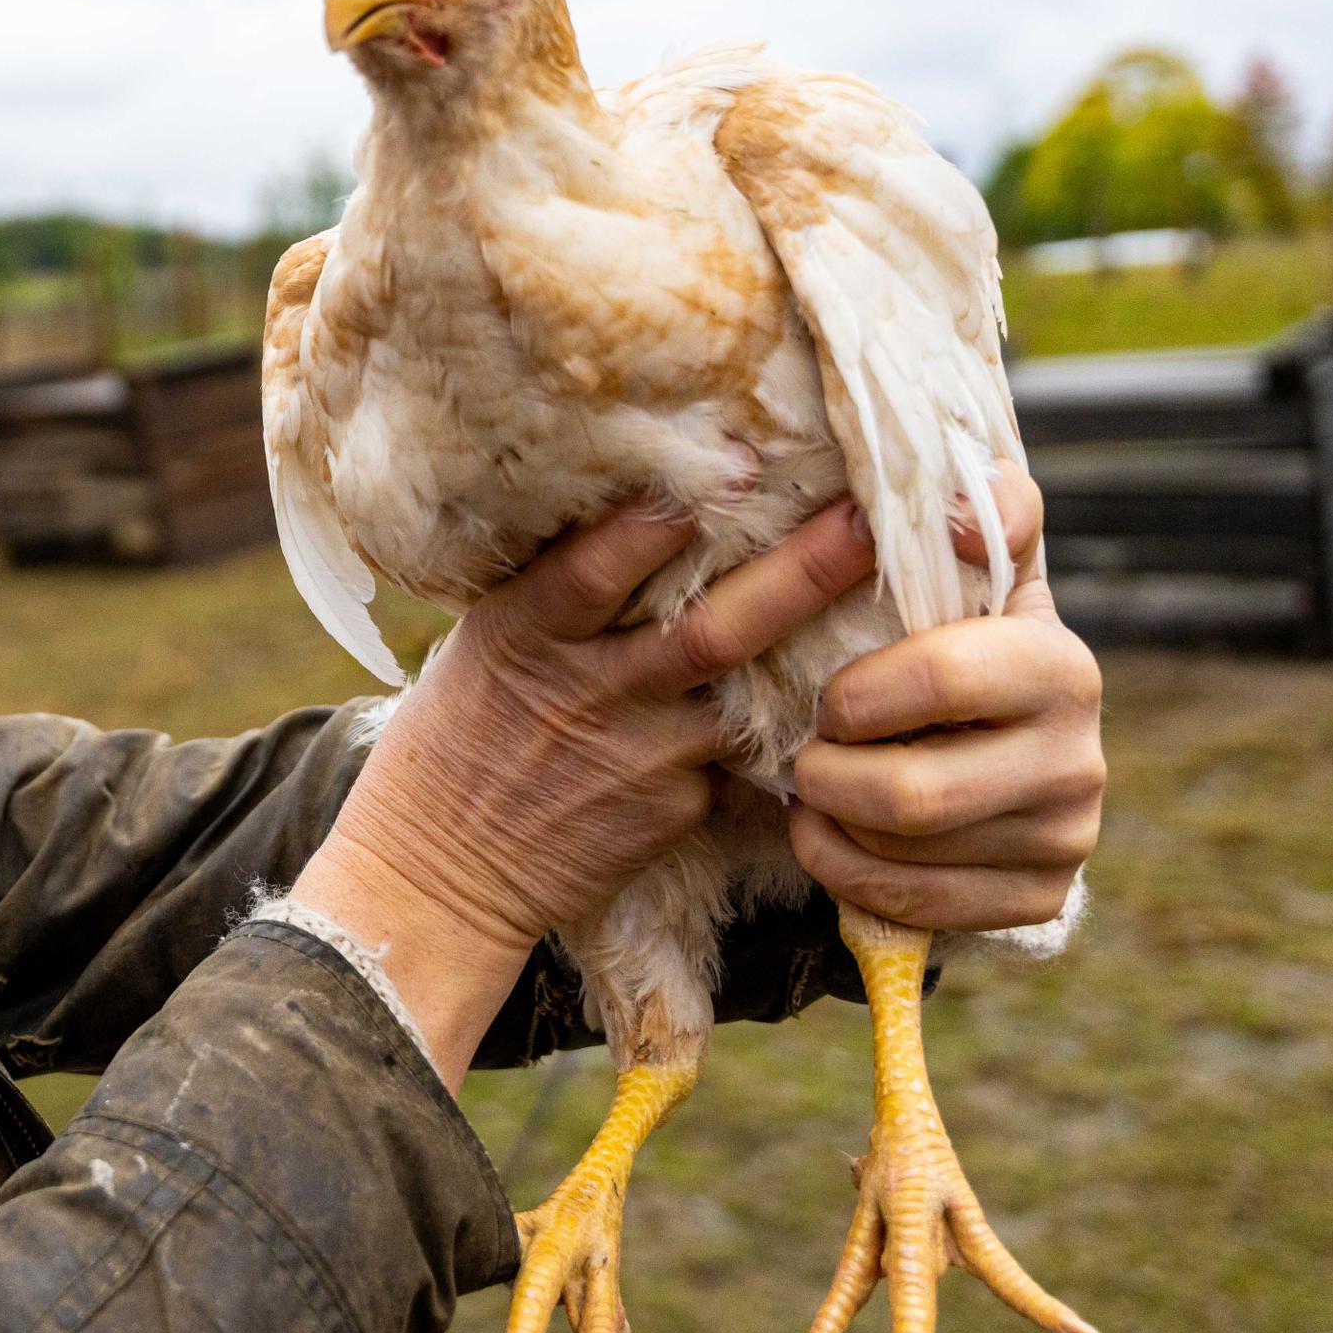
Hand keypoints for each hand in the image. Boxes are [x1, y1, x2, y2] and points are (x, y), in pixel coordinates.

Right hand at [293, 497, 878, 1081]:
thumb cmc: (464, 729)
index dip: (671, 515)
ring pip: (747, 695)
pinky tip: (839, 700)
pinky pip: (743, 756)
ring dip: (819, 652)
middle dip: (799, 571)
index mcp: (530, 630)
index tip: (744, 462)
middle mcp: (591, 687)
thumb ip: (563, 585)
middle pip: (715, 628)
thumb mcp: (491, 638)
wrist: (440, 869)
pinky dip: (785, 727)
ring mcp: (640, 754)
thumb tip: (651, 504)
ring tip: (892, 604)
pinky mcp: (676, 811)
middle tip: (868, 519)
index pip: (602, 562)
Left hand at [787, 471, 1104, 933]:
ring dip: (831, 827)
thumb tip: (968, 497)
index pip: (943, 679)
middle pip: (915, 795)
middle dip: (830, 777)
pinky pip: (917, 908)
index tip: (830, 697)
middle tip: (804, 756)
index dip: (859, 695)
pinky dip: (850, 876)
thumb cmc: (961, 642)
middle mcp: (1081, 760)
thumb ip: (979, 515)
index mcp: (1060, 665)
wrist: (1008, 744)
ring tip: (816, 792)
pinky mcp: (1040, 900)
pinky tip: (835, 839)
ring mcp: (1067, 839)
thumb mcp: (974, 573)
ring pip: (906, 857)